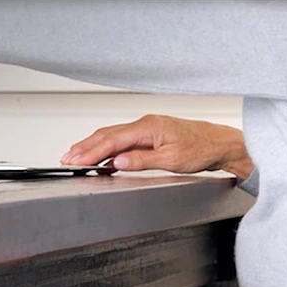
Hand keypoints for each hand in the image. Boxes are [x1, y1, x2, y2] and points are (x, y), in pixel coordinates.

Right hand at [61, 114, 253, 178]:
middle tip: (66, 158)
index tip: (76, 160)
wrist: (220, 144)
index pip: (112, 139)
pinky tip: (100, 158)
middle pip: (107, 135)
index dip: (91, 151)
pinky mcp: (150, 135)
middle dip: (85, 147)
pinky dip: (107, 149)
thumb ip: (142, 160)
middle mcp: (145, 124)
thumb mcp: (172, 160)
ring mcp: (147, 129)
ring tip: (76, 157)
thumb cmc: (202, 148)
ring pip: (113, 136)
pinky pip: (122, 140)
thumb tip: (117, 161)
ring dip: (93, 147)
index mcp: (148, 127)